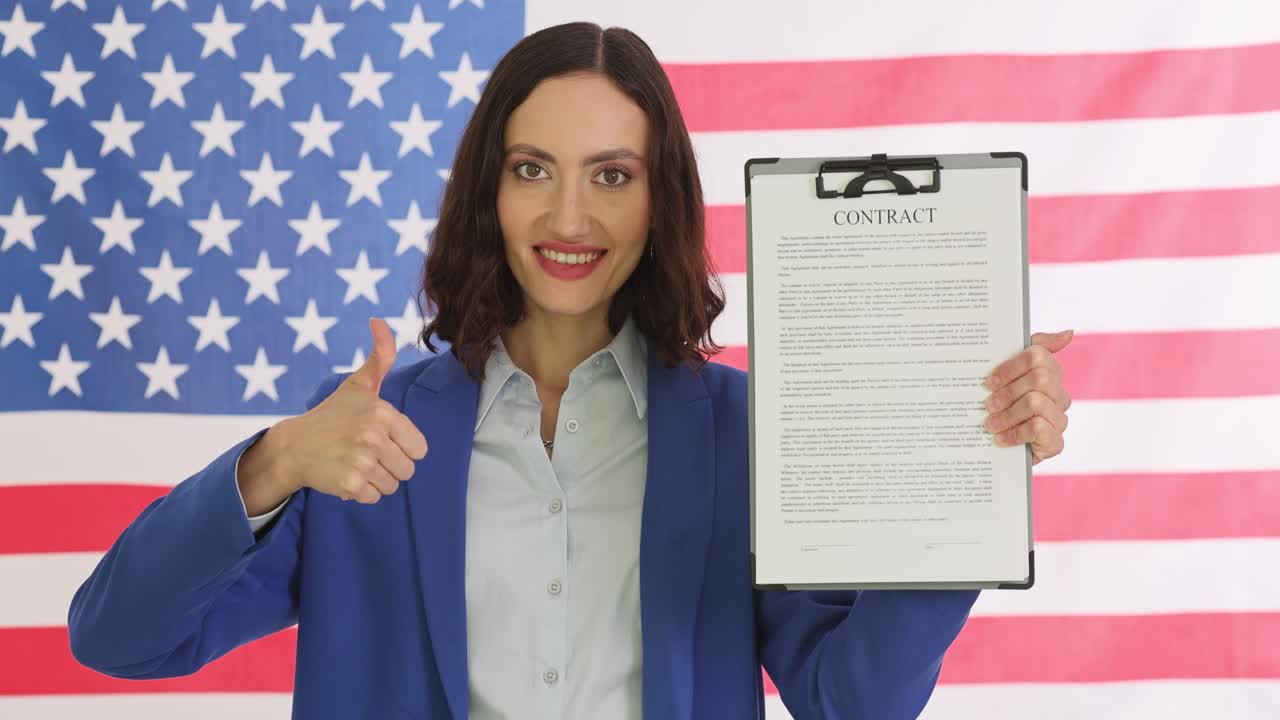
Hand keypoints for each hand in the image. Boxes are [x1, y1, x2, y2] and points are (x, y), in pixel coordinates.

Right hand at [272, 317, 428, 503]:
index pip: (420, 449)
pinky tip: (345, 475)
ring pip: (392, 486)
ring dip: (377, 480)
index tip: (382, 439)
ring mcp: (361, 462)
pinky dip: (361, 492)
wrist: (294, 445)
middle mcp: (373, 437)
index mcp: (383, 413)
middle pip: (408, 470)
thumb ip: (380, 356)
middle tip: (366, 453)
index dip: (403, 447)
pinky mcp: (349, 485)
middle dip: (390, 466)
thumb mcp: (359, 385)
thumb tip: (379, 320)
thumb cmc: (333, 415)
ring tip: (355, 463)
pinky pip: (373, 498)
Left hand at [983, 329, 1073, 464]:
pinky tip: (1000, 438)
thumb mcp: (1008, 376)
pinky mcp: (1055, 443)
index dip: (1011, 367)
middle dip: (1009, 391)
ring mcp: (1059, 419)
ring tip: (989, 423)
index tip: (990, 381)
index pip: (1038, 356)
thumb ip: (1034, 348)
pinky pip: (1038, 428)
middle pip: (1040, 379)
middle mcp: (1059, 395)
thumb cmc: (1002, 407)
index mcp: (1050, 374)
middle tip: (988, 404)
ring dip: (1008, 414)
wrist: (997, 450)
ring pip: (1036, 403)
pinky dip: (1015, 433)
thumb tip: (1069, 333)